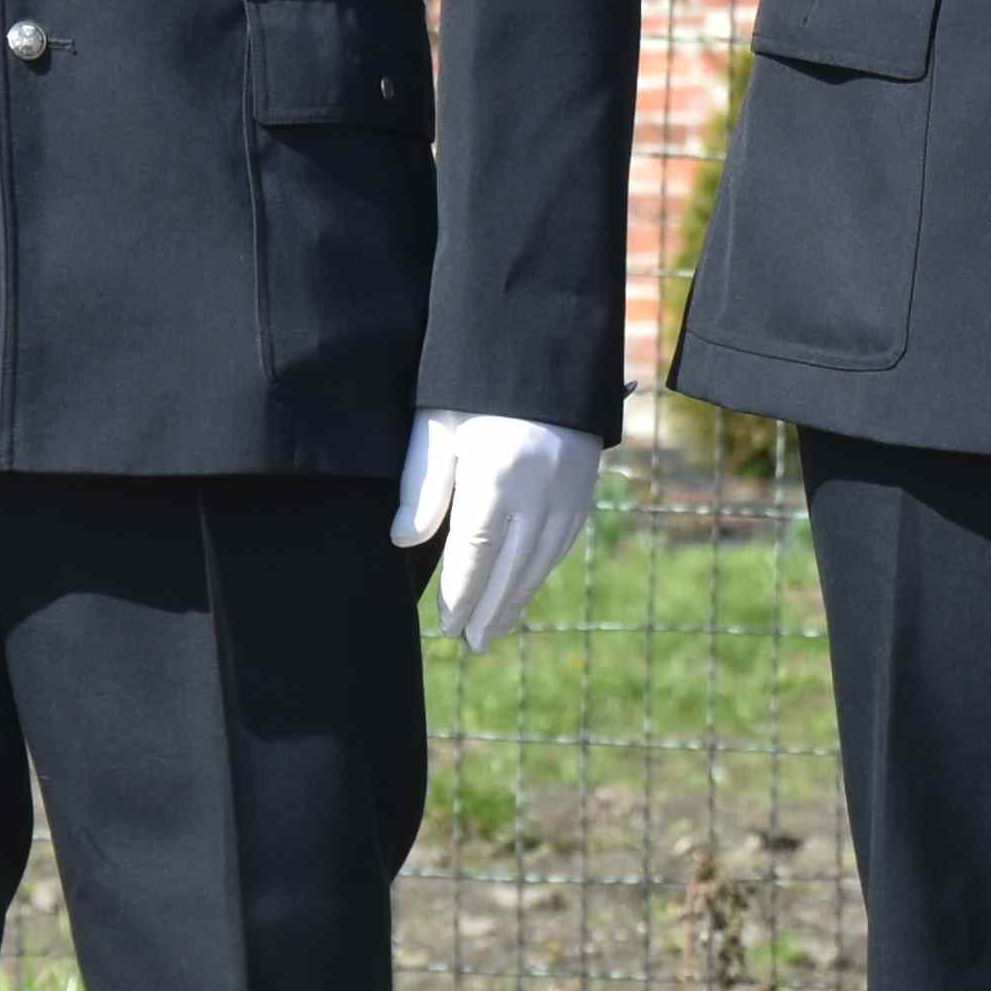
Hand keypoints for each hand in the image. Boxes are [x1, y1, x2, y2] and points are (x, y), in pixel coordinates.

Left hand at [389, 410, 602, 651]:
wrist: (542, 347)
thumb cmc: (475, 386)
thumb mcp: (436, 426)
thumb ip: (421, 486)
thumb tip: (405, 542)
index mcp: (497, 476)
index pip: (475, 556)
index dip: (460, 596)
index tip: (446, 625)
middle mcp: (540, 489)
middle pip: (512, 568)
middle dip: (490, 610)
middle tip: (472, 643)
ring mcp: (569, 487)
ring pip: (542, 559)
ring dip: (519, 599)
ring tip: (495, 627)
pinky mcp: (586, 482)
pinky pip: (565, 539)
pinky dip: (543, 569)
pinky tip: (526, 584)